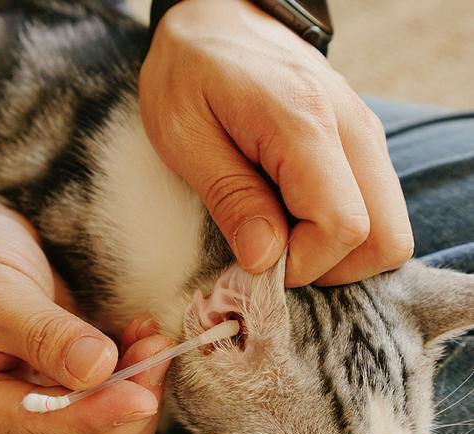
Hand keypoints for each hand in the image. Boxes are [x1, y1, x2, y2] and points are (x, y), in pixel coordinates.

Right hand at [0, 191, 169, 433]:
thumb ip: (44, 335)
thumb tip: (97, 370)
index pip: (48, 431)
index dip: (99, 416)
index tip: (142, 395)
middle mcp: (21, 407)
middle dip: (129, 401)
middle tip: (154, 354)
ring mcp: (53, 387)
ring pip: (110, 417)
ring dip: (141, 384)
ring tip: (152, 339)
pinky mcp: (76, 367)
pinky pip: (117, 384)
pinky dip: (138, 365)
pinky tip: (143, 332)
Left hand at [140, 0, 413, 286]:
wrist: (220, 20)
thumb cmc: (190, 74)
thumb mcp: (186, 136)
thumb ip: (232, 198)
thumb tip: (267, 260)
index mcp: (304, 124)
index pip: (343, 226)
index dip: (302, 263)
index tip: (257, 259)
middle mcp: (353, 130)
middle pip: (386, 239)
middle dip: (330, 267)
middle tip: (277, 254)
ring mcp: (365, 138)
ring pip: (388, 232)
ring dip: (338, 254)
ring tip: (284, 235)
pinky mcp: (362, 146)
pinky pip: (375, 212)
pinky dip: (342, 234)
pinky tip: (298, 218)